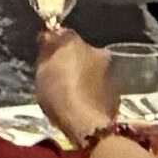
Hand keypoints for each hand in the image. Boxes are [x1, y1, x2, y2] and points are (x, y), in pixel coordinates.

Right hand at [35, 27, 116, 144]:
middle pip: (80, 51)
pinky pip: (99, 84)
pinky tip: (82, 102)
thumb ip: (46, 50)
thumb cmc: (58, 94)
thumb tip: (48, 35)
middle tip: (57, 76)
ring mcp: (110, 70)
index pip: (61, 34)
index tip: (45, 55)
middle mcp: (97, 51)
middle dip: (71, 60)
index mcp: (74, 42)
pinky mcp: (116, 90)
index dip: (52, 44)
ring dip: (82, 74)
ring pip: (92, 68)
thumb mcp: (41, 70)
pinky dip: (92, 88)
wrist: (86, 123)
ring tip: (70, 92)